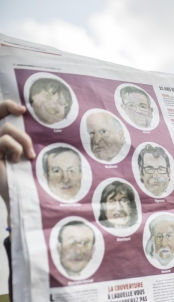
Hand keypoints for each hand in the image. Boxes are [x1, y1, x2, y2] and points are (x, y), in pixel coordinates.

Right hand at [0, 100, 34, 219]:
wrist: (21, 195)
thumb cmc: (27, 177)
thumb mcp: (28, 155)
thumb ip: (27, 142)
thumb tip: (41, 124)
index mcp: (3, 140)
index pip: (0, 113)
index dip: (7, 105)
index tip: (23, 109)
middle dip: (8, 106)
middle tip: (22, 111)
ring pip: (6, 128)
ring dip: (22, 140)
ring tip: (28, 155)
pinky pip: (4, 140)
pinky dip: (15, 149)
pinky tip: (15, 161)